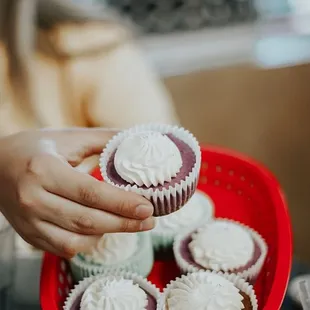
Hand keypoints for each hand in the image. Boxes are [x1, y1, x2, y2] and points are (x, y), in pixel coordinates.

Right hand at [0, 128, 154, 257]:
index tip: (148, 207)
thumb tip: (136, 140)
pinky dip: (86, 243)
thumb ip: (103, 139)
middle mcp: (33, 199)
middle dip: (124, 224)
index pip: (90, 193)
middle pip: (87, 220)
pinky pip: (63, 248)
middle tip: (150, 221)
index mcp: (44, 170)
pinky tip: (100, 230)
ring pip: (76, 241)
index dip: (122, 203)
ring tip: (128, 223)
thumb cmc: (35, 149)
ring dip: (107, 235)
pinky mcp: (28, 234)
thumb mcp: (67, 137)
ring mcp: (28, 221)